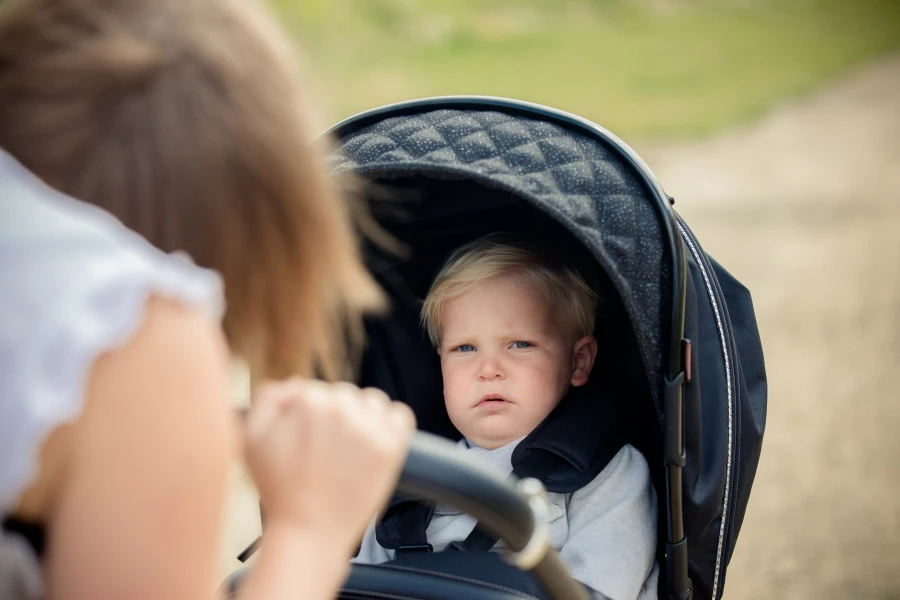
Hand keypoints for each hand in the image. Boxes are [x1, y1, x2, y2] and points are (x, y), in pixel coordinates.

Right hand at [244, 378, 414, 551]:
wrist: (308, 532)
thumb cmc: (279, 489)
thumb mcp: (253, 438)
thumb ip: (268, 399)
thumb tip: (295, 383)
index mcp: (308, 401)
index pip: (315, 390)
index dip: (310, 414)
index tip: (308, 438)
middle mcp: (341, 409)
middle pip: (345, 394)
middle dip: (337, 414)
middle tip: (328, 447)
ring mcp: (369, 428)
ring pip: (373, 401)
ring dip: (365, 416)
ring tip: (352, 447)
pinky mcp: (391, 447)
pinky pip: (400, 415)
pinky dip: (392, 424)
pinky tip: (376, 443)